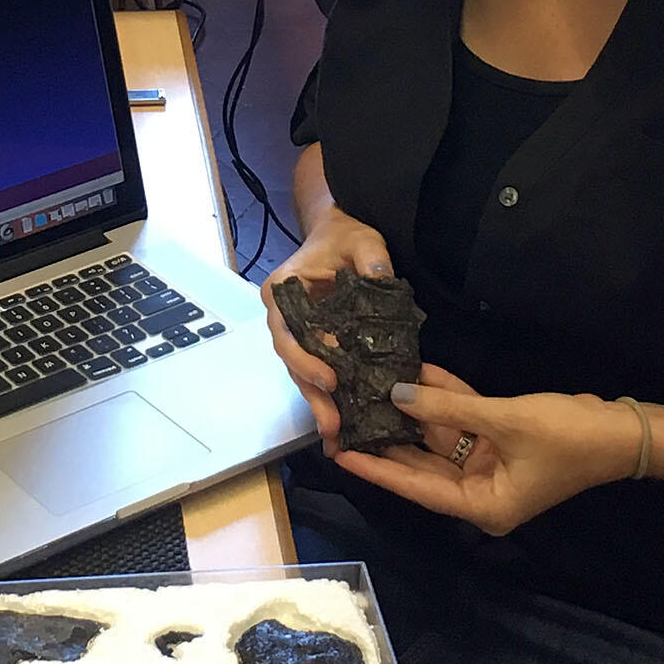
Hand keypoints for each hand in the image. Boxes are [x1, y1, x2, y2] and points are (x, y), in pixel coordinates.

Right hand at [260, 204, 393, 456]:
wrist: (338, 229)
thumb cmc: (345, 233)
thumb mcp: (362, 240)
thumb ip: (371, 260)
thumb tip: (381, 281)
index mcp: (283, 290)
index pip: (287, 331)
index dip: (305, 358)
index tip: (330, 379)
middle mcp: (281, 315)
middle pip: (292, 361)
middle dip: (312, 394)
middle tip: (332, 425)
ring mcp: (295, 330)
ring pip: (301, 372)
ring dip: (318, 402)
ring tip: (336, 434)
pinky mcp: (313, 340)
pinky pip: (315, 370)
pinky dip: (327, 394)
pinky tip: (343, 420)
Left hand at [336, 365, 641, 534]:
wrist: (623, 430)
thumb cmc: (567, 437)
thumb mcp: (504, 420)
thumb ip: (448, 408)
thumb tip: (397, 394)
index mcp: (482, 505)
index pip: (416, 486)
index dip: (377, 469)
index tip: (339, 455)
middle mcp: (481, 490)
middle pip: (423, 463)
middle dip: (387, 437)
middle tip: (343, 418)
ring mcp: (491, 465)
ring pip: (440, 437)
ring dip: (414, 411)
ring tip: (369, 388)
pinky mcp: (501, 439)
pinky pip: (463, 420)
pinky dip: (445, 398)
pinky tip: (416, 373)